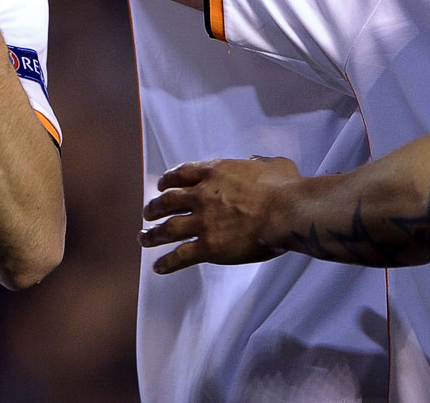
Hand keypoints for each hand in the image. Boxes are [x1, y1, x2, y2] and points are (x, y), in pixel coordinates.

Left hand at [138, 156, 299, 272]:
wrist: (286, 211)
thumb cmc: (285, 188)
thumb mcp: (272, 164)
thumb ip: (260, 162)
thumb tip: (257, 161)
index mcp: (215, 172)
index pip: (181, 174)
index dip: (167, 180)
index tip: (160, 186)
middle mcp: (202, 195)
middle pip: (168, 201)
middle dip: (154, 207)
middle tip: (147, 213)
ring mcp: (203, 221)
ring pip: (168, 229)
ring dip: (152, 235)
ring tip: (143, 239)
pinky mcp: (209, 246)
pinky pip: (181, 256)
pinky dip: (167, 263)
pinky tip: (158, 267)